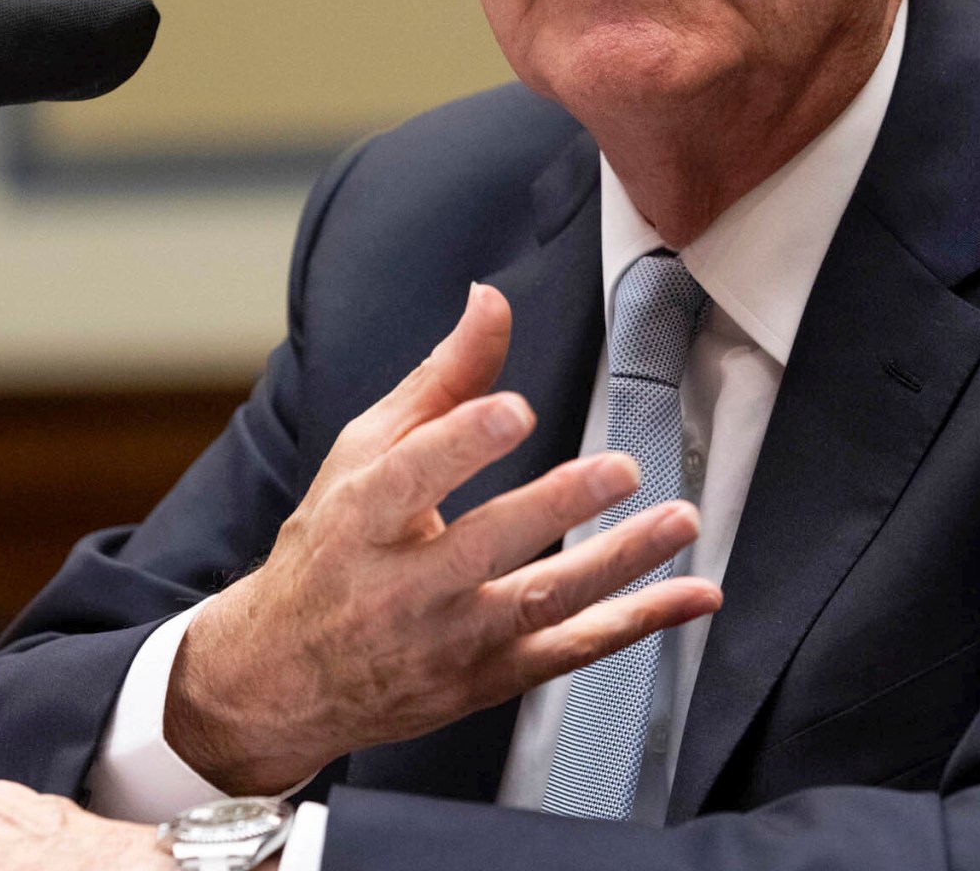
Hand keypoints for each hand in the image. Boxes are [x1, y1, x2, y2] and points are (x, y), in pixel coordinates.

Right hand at [168, 283, 721, 792]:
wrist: (284, 679)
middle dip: (557, 505)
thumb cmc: (330, 548)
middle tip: (619, 469)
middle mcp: (402, 586)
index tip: (514, 409)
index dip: (462, 442)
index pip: (411, 475)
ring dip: (619, 563)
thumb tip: (490, 300)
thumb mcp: (361, 455)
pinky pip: (573, 653)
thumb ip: (438, 380)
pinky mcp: (487, 679)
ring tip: (678, 519)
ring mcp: (449, 640)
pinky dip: (640, 624)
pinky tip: (695, 595)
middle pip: (485, 544)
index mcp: (360, 516)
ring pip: (541, 602)